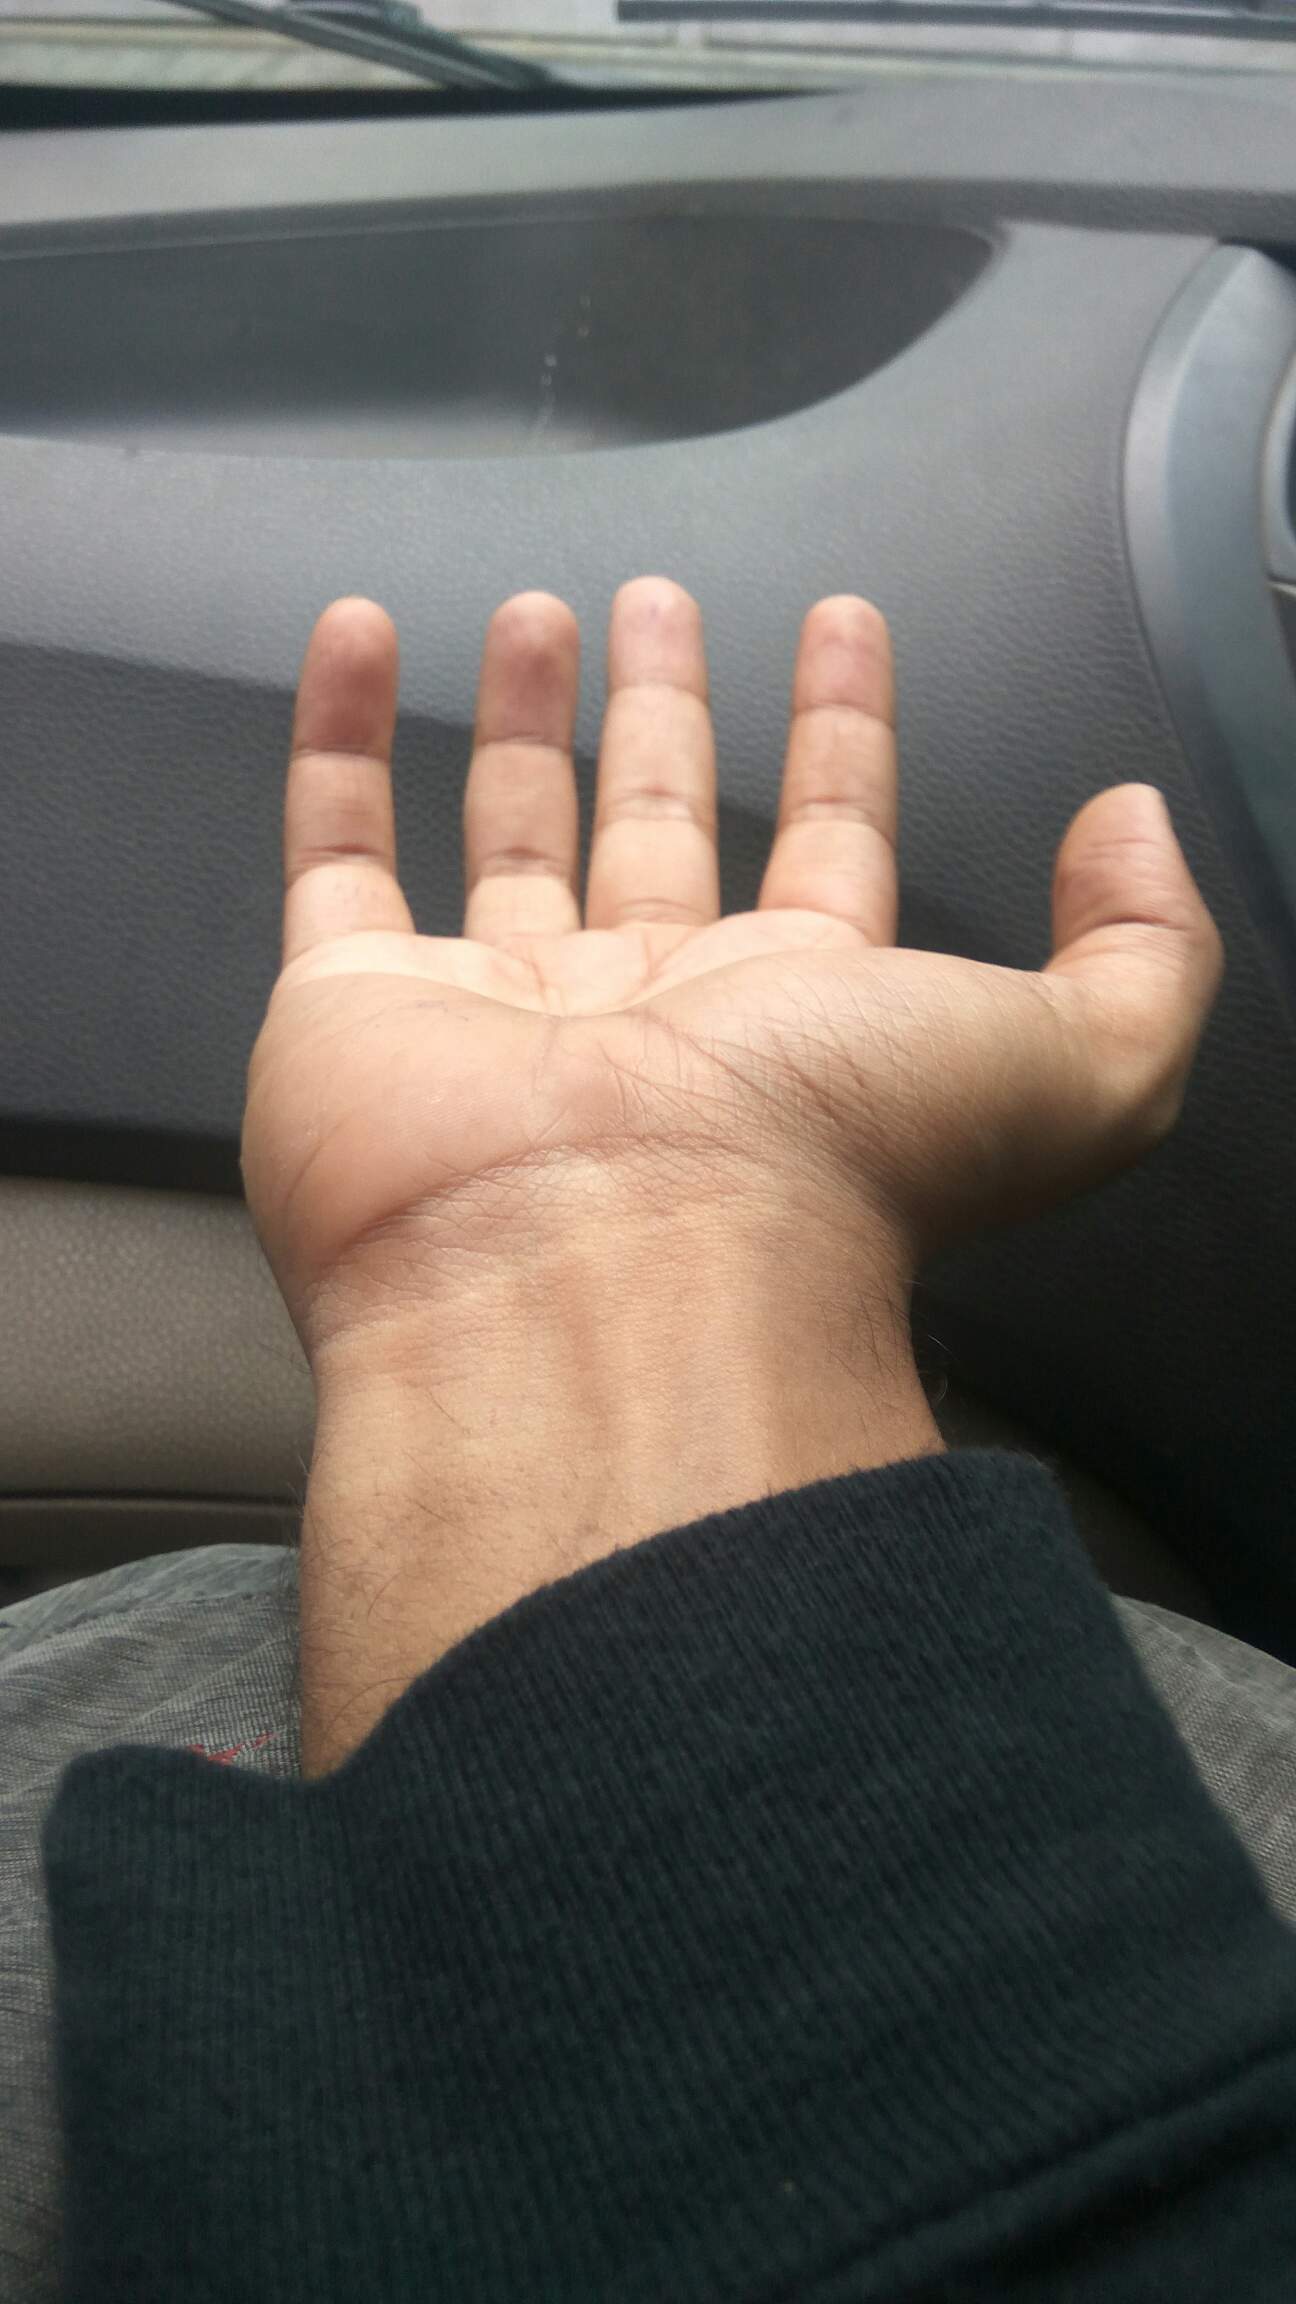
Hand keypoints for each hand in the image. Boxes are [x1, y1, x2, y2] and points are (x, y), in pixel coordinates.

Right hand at [242, 582, 1220, 1770]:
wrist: (606, 1270)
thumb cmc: (833, 1163)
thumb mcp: (1077, 1064)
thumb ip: (1147, 948)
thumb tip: (1131, 823)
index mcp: (800, 1022)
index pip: (827, 846)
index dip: (843, 735)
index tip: (843, 624)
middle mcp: (648, 1018)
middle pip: (657, 831)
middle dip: (668, 712)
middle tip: (660, 602)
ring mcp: (495, 1014)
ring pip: (508, 838)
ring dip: (526, 721)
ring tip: (540, 609)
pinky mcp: (353, 1007)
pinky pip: (335, 850)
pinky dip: (336, 741)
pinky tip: (361, 635)